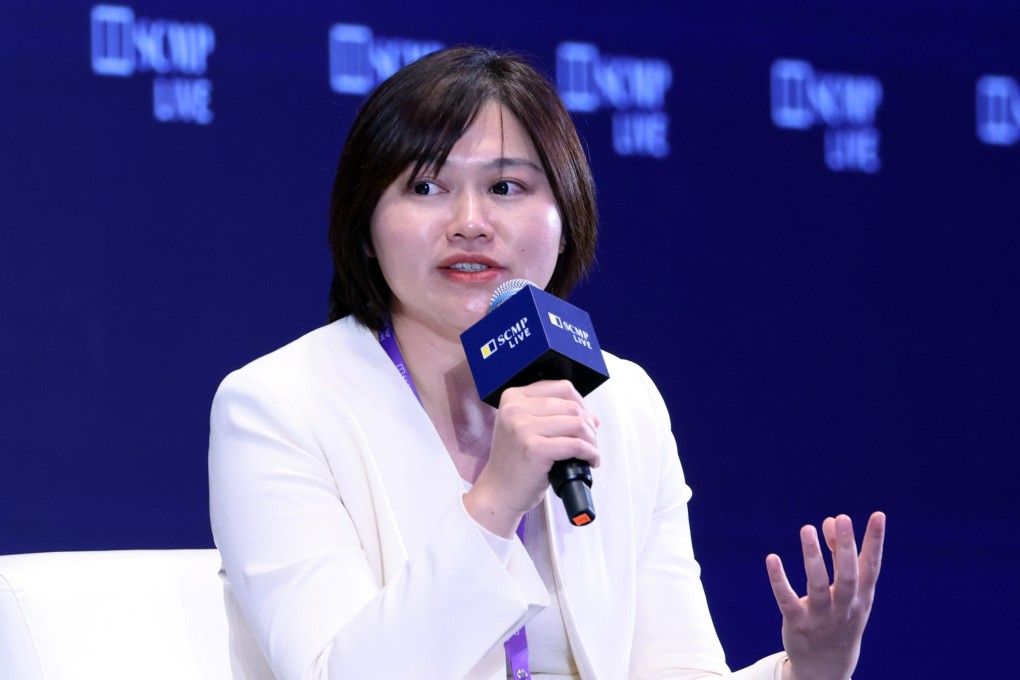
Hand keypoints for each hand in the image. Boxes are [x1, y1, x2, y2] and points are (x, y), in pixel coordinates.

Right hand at [464, 380, 599, 537]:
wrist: (498, 492)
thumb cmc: (514, 463)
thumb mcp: (527, 430)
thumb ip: (555, 417)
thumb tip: (592, 417)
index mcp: (513, 397)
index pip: (561, 387)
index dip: (580, 403)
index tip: (584, 419)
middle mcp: (515, 409)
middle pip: (572, 406)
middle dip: (588, 425)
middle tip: (590, 441)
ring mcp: (523, 428)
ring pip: (577, 423)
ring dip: (591, 439)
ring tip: (590, 452)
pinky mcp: (534, 448)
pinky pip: (576, 445)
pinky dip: (590, 453)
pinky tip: (590, 460)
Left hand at [766, 512, 885, 679]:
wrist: (827, 669)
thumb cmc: (840, 618)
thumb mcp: (847, 591)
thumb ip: (838, 554)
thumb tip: (829, 520)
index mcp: (862, 597)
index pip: (872, 566)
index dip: (875, 541)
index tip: (879, 515)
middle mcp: (845, 606)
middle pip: (847, 575)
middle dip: (846, 547)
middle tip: (842, 518)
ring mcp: (821, 616)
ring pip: (817, 584)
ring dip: (813, 556)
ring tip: (807, 528)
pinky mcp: (797, 623)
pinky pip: (787, 599)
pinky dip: (779, 579)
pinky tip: (772, 558)